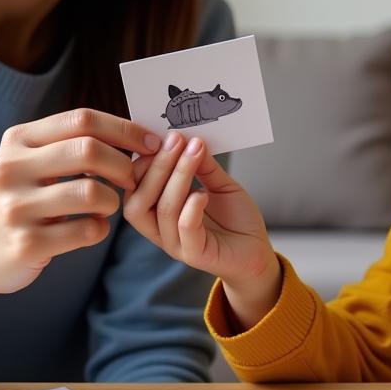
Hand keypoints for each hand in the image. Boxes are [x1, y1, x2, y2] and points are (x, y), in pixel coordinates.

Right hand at [0, 109, 160, 322]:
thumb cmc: (18, 199)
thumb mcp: (30, 162)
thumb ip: (71, 144)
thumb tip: (137, 135)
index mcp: (18, 140)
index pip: (82, 119)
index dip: (124, 129)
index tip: (151, 143)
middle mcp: (11, 169)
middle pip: (89, 151)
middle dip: (123, 164)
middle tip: (131, 179)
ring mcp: (15, 208)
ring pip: (92, 193)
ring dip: (112, 200)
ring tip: (106, 205)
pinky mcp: (26, 244)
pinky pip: (88, 230)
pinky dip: (100, 229)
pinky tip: (90, 228)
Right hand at [123, 131, 280, 328]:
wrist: (257, 252)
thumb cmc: (235, 219)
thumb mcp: (219, 184)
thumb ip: (203, 166)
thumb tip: (190, 138)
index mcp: (156, 210)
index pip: (133, 186)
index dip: (141, 161)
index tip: (161, 135)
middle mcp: (159, 229)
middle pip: (138, 198)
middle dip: (157, 165)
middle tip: (176, 139)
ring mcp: (175, 244)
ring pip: (163, 210)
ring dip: (178, 176)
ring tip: (194, 153)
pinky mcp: (196, 254)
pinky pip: (185, 229)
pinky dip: (192, 206)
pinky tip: (204, 192)